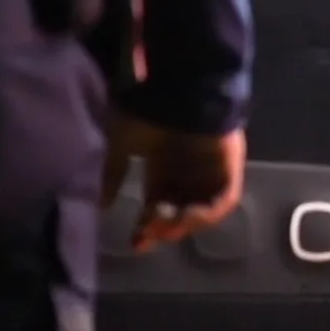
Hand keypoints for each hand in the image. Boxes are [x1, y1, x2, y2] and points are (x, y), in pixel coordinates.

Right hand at [100, 115, 247, 252]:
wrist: (178, 87)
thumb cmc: (147, 111)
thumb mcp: (121, 144)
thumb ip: (112, 174)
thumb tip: (100, 206)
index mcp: (162, 166)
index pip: (157, 205)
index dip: (148, 227)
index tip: (136, 244)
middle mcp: (187, 172)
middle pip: (179, 211)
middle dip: (165, 229)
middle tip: (150, 236)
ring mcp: (211, 170)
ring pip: (202, 209)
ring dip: (185, 224)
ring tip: (167, 228)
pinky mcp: (230, 167)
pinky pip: (224, 198)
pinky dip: (209, 212)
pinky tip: (190, 216)